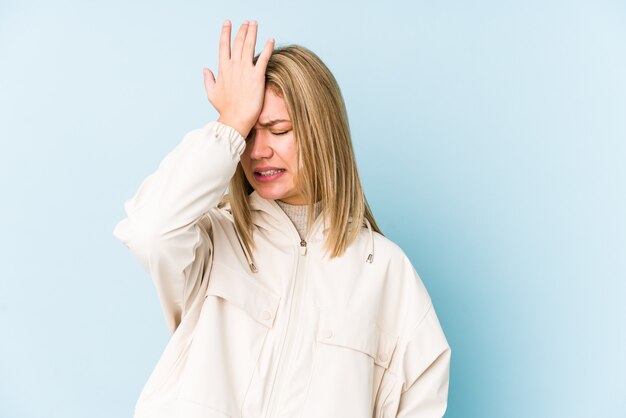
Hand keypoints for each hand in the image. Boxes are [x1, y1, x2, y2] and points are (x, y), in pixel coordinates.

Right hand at [203, 20, 273, 137]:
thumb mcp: (211, 93)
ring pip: (249, 45)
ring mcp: (245, 70)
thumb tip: (205, 69)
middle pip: (238, 42)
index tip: (228, 23)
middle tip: (247, 21)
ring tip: (255, 23)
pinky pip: (263, 58)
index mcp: (223, 69)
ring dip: (252, 32)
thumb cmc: (225, 109)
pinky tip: (271, 39)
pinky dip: (268, 48)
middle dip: (242, 30)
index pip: (224, 46)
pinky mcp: (257, 76)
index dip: (226, 33)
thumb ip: (208, 79)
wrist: (235, 119)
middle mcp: (234, 66)